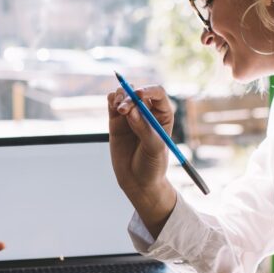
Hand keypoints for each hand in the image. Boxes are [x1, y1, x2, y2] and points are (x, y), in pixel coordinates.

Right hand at [107, 85, 177, 234]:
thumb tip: (130, 111)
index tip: (138, 95)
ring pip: (124, 95)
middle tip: (124, 110)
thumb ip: (143, 128)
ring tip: (118, 109)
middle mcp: (147, 112)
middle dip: (130, 97)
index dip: (148, 90)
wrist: (138, 181)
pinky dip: (111, 100)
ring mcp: (130, 116)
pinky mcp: (116, 122)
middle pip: (137, 92)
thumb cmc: (152, 165)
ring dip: (119, 96)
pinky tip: (112, 105)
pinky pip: (112, 103)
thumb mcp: (154, 148)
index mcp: (162, 115)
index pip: (157, 93)